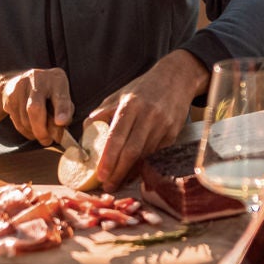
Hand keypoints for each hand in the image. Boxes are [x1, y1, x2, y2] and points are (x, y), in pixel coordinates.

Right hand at [0, 67, 72, 144]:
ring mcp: (20, 86)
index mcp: (56, 79)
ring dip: (33, 132)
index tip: (62, 122)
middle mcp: (37, 78)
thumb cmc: (50, 93)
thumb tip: (58, 132)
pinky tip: (31, 128)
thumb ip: (65, 112)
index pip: (60, 95)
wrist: (23, 80)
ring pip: (24, 119)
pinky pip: (16, 121)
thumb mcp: (62, 97)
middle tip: (47, 141)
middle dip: (41, 129)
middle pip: (35, 108)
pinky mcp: (9, 96)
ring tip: (41, 134)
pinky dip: (25, 130)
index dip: (61, 109)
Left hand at [87, 50, 206, 189]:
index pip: (117, 136)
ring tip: (117, 182)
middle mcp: (148, 115)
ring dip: (130, 172)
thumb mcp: (120, 94)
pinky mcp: (173, 133)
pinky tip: (134, 173)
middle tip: (107, 185)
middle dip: (118, 172)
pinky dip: (143, 166)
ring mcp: (163, 125)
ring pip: (145, 156)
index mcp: (131, 105)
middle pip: (132, 151)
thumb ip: (103, 113)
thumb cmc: (144, 87)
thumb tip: (86, 131)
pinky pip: (156, 155)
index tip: (100, 174)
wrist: (176, 78)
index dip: (108, 158)